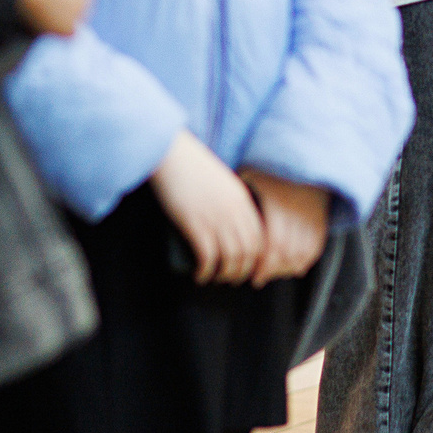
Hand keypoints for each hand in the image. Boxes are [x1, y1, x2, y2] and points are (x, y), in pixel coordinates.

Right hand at [152, 131, 263, 284]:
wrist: (171, 154)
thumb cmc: (192, 165)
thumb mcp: (222, 180)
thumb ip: (231, 197)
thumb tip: (230, 220)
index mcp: (243, 199)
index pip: (260, 237)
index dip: (256, 257)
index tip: (247, 266)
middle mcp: (235, 211)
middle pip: (249, 252)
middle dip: (242, 271)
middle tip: (231, 278)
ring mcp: (216, 218)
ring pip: (231, 258)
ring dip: (225, 275)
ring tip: (215, 278)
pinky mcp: (196, 224)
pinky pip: (208, 257)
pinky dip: (206, 271)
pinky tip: (200, 275)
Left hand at [241, 168, 328, 285]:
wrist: (305, 162)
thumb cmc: (272, 170)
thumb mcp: (252, 174)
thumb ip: (237, 193)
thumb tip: (216, 206)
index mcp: (277, 204)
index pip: (272, 243)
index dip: (263, 263)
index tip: (252, 272)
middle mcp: (296, 213)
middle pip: (286, 253)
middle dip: (272, 270)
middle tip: (258, 278)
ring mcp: (311, 218)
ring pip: (301, 254)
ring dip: (287, 269)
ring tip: (273, 274)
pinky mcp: (321, 222)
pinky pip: (315, 248)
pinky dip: (305, 261)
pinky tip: (294, 268)